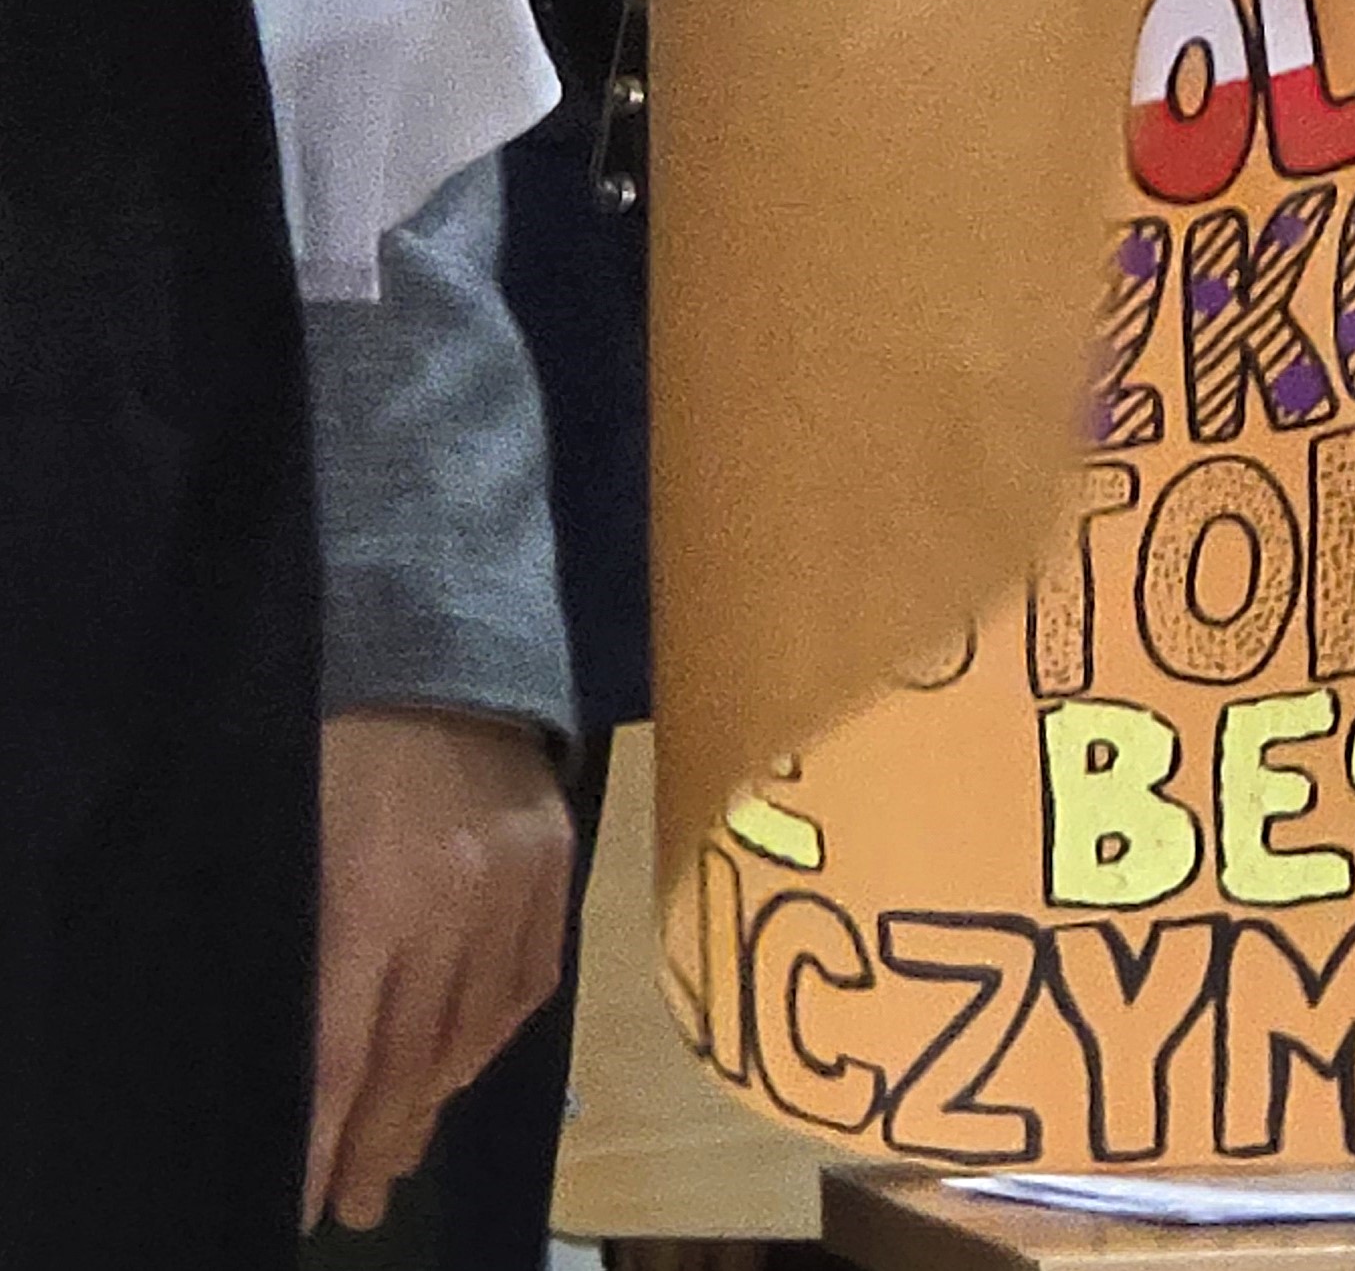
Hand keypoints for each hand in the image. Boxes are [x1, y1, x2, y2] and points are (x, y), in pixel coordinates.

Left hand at [308, 709, 574, 1232]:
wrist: (444, 650)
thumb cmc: (341, 745)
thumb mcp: (299, 840)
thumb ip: (312, 944)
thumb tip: (313, 1052)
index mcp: (375, 894)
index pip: (346, 1049)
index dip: (327, 1132)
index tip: (309, 1193)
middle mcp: (455, 905)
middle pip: (416, 1056)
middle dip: (381, 1140)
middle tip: (359, 1201)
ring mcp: (518, 887)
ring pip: (480, 1027)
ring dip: (437, 1099)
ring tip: (405, 1148)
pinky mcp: (559, 865)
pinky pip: (532, 981)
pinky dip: (497, 1037)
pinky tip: (467, 1066)